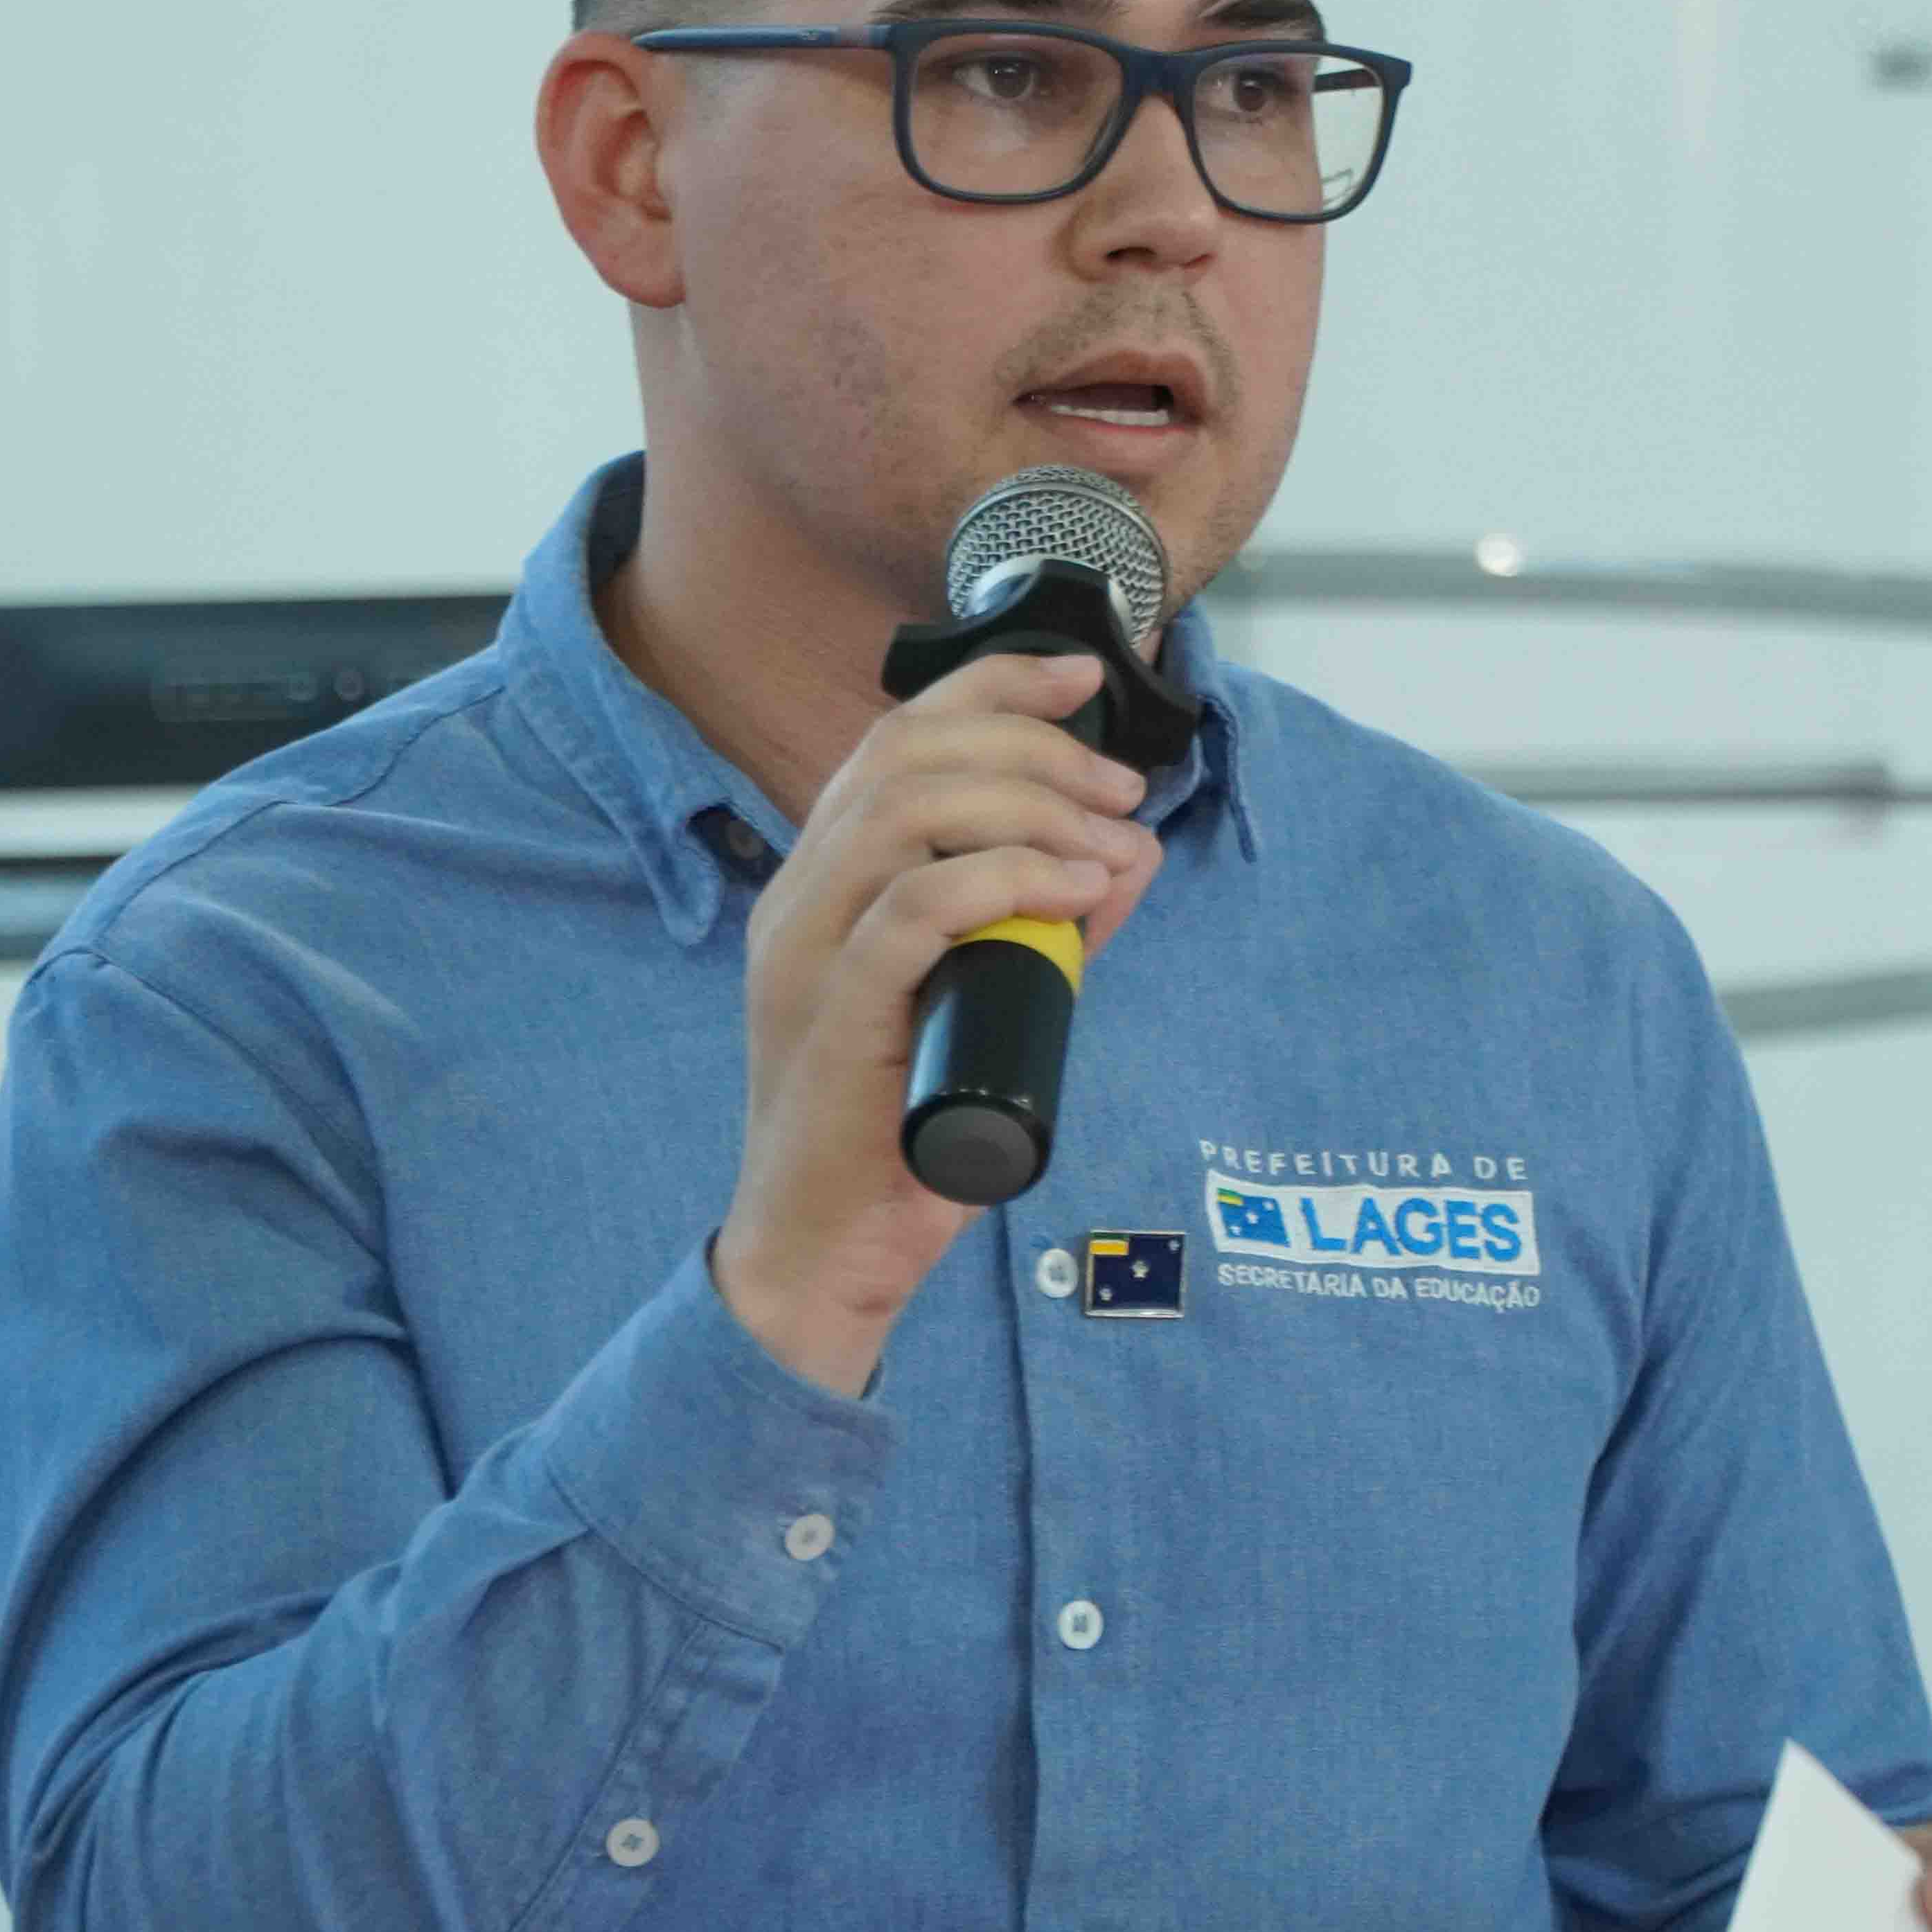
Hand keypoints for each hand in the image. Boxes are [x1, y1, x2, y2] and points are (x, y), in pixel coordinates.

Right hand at [713, 648, 1163, 1394]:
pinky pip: (913, 908)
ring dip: (1027, 805)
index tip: (1085, 678)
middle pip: (906, 754)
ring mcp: (805, 952)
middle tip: (1120, 790)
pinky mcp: (830, 1014)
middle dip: (1031, 746)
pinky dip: (1005, 879)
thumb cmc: (902, 1134)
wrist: (824, 1253)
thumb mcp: (996, 1006)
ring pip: (904, 812)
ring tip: (1108, 840)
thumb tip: (1131, 855)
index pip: (896, 738)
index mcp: (824, 881)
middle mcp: (800, 897)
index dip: (992, 685)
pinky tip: (1076, 887)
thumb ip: (1054, 932)